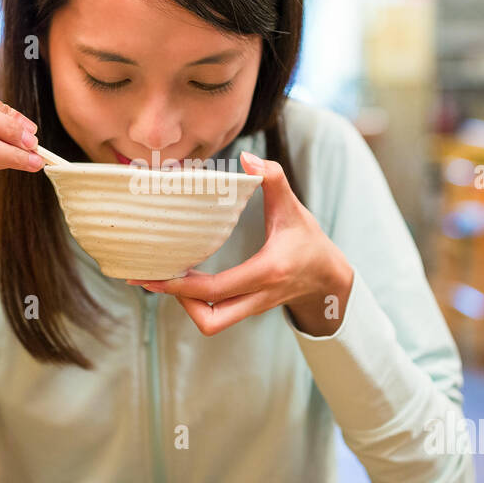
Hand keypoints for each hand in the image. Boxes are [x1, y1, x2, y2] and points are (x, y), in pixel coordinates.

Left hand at [127, 151, 354, 335]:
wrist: (329, 279)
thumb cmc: (309, 241)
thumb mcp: (295, 208)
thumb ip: (274, 179)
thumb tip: (247, 159)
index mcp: (267, 271)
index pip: (216, 289)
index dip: (181, 285)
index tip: (155, 274)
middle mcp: (258, 296)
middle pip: (210, 320)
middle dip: (178, 302)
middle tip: (154, 279)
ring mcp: (252, 308)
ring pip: (211, 323)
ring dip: (186, 304)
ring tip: (166, 277)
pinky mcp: (247, 310)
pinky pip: (215, 315)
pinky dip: (196, 303)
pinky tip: (182, 280)